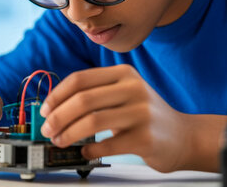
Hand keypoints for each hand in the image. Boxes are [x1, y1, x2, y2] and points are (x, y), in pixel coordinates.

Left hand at [38, 64, 191, 171]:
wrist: (182, 136)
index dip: (57, 96)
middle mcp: (134, 89)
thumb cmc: (145, 115)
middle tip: (48, 131)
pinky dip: (90, 150)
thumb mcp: (124, 93)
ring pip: (92, 121)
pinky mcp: (146, 137)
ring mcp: (141, 113)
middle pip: (83, 100)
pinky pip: (108, 144)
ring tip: (60, 141)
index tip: (44, 111)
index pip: (80, 79)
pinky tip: (86, 152)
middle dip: (58, 117)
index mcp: (123, 74)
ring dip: (69, 134)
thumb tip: (54, 109)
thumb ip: (95, 94)